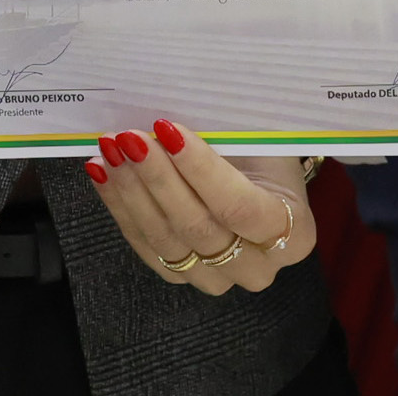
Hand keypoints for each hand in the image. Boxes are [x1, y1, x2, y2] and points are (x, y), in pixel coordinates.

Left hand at [87, 123, 314, 294]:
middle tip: (129, 137)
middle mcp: (259, 267)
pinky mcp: (182, 274)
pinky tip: (103, 173)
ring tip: (111, 151)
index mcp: (294, 234)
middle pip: (199, 227)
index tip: (167, 129)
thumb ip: (230, 136)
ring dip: (133, 192)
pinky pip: (146, 247)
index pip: (240, 206)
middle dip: (158, 178)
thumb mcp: (264, 140)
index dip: (200, 169)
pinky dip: (121, 207)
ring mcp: (218, 277)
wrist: (262, 176)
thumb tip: (170, 120)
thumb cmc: (266, 152)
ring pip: (167, 241)